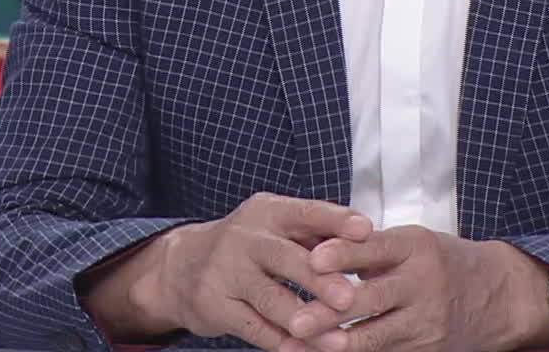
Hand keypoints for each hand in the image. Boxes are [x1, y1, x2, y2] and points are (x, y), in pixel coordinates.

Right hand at [82, 192, 372, 349]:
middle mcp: (246, 238)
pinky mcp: (214, 305)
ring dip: (304, 320)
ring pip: (270, 298)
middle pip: (286, 258)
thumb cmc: (250, 245)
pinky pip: (253, 327)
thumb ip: (315, 233)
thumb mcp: (277, 227)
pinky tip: (303, 350)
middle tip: (349, 297)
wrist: (183, 265)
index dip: (336, 220)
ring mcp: (226, 271)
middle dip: (319, 279)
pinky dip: (280, 342)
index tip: (365, 230)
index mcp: (269, 212)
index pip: (305, 211)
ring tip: (335, 338)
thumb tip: (365, 241)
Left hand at [284, 226, 548, 351]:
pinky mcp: (427, 351)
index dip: (344, 255)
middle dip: (330, 312)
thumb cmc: (441, 262)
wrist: (498, 295)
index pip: (375, 249)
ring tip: (300, 348)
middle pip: (371, 299)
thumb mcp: (414, 243)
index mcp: (416, 247)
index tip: (314, 259)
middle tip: (297, 321)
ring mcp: (426, 322)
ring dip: (334, 345)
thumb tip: (315, 253)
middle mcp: (423, 284)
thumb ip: (370, 249)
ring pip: (373, 338)